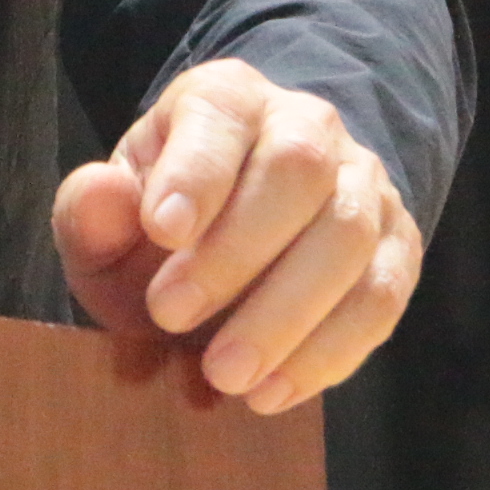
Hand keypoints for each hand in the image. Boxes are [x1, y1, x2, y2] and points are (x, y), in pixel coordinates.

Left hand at [50, 58, 420, 416]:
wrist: (229, 239)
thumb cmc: (161, 224)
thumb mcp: (109, 216)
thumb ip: (92, 210)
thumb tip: (103, 194)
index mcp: (226, 98)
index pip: (221, 114)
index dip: (195, 172)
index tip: (161, 230)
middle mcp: (305, 125)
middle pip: (298, 170)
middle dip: (236, 253)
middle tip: (169, 316)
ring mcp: (363, 184)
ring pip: (348, 236)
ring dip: (286, 316)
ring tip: (226, 375)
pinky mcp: (397, 246)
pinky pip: (381, 297)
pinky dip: (329, 352)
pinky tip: (273, 391)